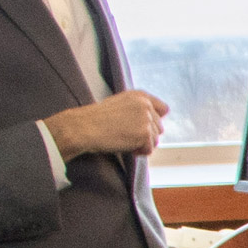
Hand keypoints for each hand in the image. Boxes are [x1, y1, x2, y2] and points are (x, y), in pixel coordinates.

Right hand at [48, 89, 169, 159]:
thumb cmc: (97, 119)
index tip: (141, 128)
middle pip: (159, 128)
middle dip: (146, 136)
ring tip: (124, 140)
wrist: (84, 128)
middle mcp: (146, 104)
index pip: (163, 109)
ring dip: (142, 144)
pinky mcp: (144, 133)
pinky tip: (125, 146)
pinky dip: (139, 152)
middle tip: (125, 136)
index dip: (154, 121)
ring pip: (156, 140)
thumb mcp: (120, 105)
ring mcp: (146, 118)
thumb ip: (139, 109)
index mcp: (140, 95)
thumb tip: (160, 118)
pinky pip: (149, 149)